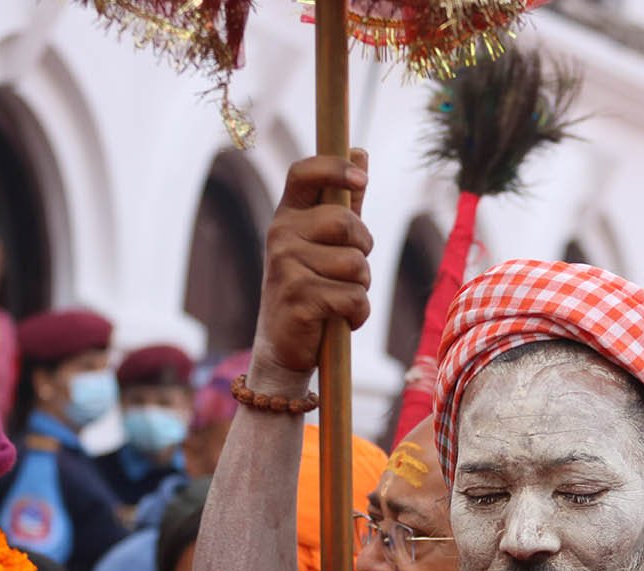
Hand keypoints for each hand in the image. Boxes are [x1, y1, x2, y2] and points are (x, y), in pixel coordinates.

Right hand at [252, 150, 372, 390]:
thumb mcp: (323, 242)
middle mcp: (280, 235)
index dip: (334, 167)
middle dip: (363, 249)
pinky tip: (339, 319)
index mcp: (287, 216)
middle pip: (345, 223)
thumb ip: (344, 200)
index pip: (304, 173)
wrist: (282, 345)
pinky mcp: (298, 298)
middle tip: (349, 270)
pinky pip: (353, 298)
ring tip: (339, 298)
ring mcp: (285, 266)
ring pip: (356, 265)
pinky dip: (357, 314)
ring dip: (361, 287)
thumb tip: (360, 151)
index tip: (362, 179)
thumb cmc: (310, 287)